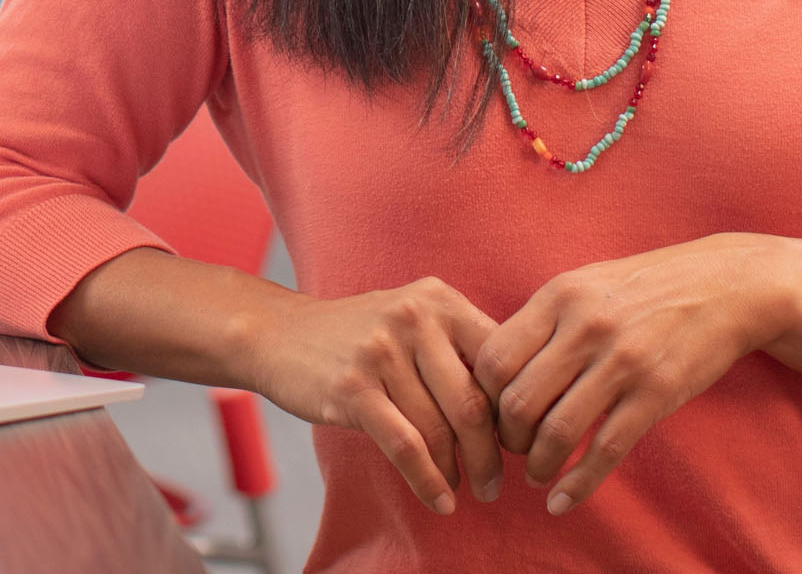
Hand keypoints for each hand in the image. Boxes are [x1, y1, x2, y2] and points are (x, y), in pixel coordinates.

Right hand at [250, 277, 502, 514]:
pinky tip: (440, 500)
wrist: (281, 333)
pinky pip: (404, 446)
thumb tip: (514, 402)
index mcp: (440, 299)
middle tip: (497, 483)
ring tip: (466, 492)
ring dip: (458, 472)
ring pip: (439, 429)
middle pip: (473, 401)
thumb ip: (458, 346)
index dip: (514, 407)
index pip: (498, 359)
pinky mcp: (354, 389)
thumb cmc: (360, 334)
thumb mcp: (414, 316)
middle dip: (491, 453)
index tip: (519, 440)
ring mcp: (383, 352)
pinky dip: (428, 481)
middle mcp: (416, 318)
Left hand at [472, 234, 789, 515]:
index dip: (484, 399)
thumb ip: (544, 321)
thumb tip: (496, 371)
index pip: (493, 359)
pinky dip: (576, 485)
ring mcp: (622, 360)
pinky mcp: (656, 393)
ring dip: (538, 466)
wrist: (723, 284)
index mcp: (561, 295)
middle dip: (508, 439)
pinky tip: (562, 501)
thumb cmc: (645, 286)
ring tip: (539, 474)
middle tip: (517, 449)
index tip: (494, 416)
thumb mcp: (587, 284)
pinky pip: (604, 451)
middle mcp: (586, 326)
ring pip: (556, 432)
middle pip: (517, 402)